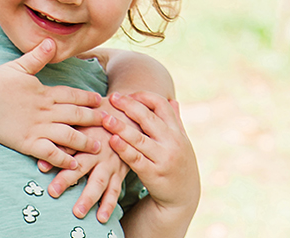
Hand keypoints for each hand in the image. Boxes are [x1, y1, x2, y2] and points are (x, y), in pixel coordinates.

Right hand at [0, 39, 104, 169]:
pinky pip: (50, 153)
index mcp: (45, 92)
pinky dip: (64, 159)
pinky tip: (74, 164)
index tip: (100, 100)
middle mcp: (46, 110)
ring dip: (85, 141)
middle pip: (76, 115)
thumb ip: (38, 56)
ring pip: (69, 135)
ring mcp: (38, 127)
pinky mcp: (27, 142)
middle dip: (94, 119)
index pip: (72, 95)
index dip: (87, 98)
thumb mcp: (19, 66)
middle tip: (110, 123)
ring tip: (98, 146)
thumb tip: (51, 41)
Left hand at [40, 97, 137, 223]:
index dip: (55, 156)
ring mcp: (110, 164)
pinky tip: (101, 218)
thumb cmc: (102, 119)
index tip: (40, 166)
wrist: (132, 118)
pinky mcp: (120, 173)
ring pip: (98, 182)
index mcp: (87, 137)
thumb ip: (65, 139)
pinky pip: (115, 190)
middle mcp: (98, 152)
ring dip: (88, 197)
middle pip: (81, 166)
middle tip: (53, 191)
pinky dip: (109, 204)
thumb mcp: (84, 122)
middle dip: (67, 179)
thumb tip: (42, 158)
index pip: (68, 147)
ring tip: (78, 212)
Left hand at [102, 92, 199, 214]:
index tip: (126, 94)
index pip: (161, 105)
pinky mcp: (154, 174)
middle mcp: (172, 142)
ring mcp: (164, 158)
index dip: (143, 97)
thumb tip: (172, 100)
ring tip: (106, 118)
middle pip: (149, 118)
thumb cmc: (178, 163)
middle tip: (112, 98)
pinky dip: (124, 149)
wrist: (183, 196)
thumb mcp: (181, 141)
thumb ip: (175, 121)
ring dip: (121, 127)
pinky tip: (112, 141)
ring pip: (140, 139)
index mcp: (177, 131)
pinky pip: (136, 160)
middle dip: (129, 106)